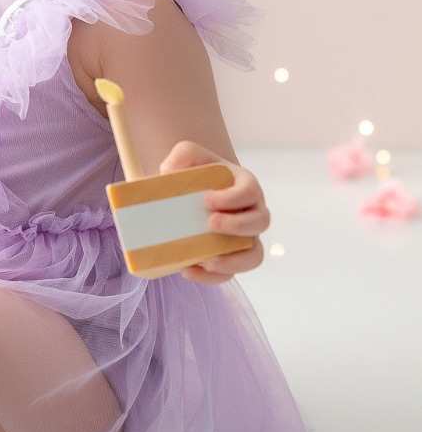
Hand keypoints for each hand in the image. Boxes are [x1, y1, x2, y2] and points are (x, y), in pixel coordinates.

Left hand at [159, 140, 269, 286]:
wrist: (189, 192)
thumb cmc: (194, 173)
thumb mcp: (188, 155)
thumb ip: (183, 154)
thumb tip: (172, 171)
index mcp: (245, 186)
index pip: (249, 192)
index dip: (233, 198)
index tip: (206, 200)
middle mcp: (251, 212)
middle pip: (260, 222)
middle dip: (237, 226)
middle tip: (210, 224)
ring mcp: (244, 238)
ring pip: (254, 255)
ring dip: (233, 261)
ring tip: (207, 260)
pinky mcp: (230, 258)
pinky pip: (231, 274)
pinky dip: (212, 277)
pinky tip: (189, 270)